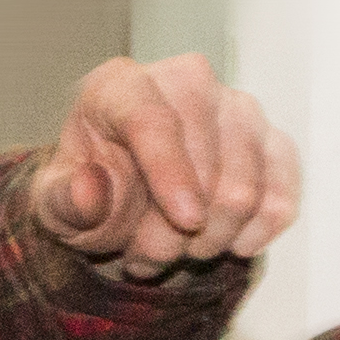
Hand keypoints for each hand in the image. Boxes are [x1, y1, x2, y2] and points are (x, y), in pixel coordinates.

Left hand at [32, 54, 298, 280]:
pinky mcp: (272, 142)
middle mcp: (187, 81)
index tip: (185, 220)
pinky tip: (228, 244)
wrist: (127, 195)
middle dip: (177, 232)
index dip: (172, 171)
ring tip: (178, 252)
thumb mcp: (57, 203)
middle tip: (144, 258)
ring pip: (247, 186)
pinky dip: (256, 234)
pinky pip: (282, 196)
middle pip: (207, 160)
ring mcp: (237, 108)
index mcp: (121, 85)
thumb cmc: (93, 190)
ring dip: (212, 240)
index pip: (154, 118)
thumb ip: (65, 199)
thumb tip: (89, 191)